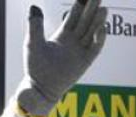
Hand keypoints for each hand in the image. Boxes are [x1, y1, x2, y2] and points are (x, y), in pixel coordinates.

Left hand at [17, 0, 108, 116]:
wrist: (40, 89)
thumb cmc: (35, 67)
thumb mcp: (33, 43)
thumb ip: (35, 25)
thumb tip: (34, 6)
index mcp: (62, 35)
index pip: (74, 16)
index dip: (80, 5)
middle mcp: (74, 41)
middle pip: (85, 21)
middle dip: (91, 9)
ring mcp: (80, 51)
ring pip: (92, 32)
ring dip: (97, 21)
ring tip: (103, 9)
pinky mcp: (85, 62)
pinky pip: (95, 48)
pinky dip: (99, 38)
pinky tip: (101, 28)